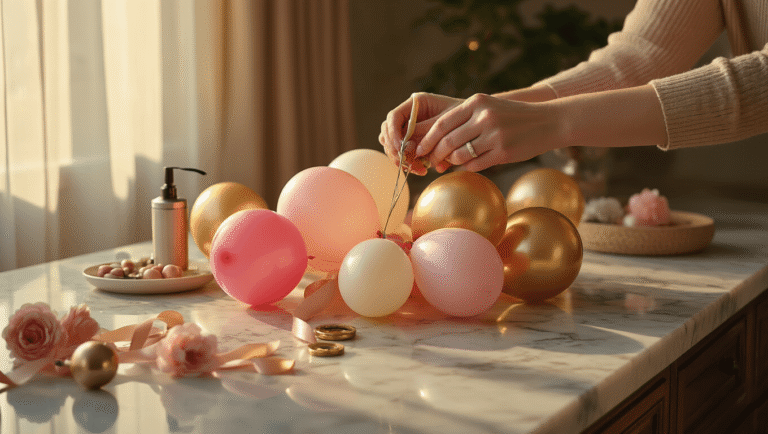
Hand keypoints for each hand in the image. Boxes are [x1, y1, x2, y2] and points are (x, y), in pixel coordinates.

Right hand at [379, 93, 461, 174]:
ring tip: (418, 168)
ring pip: (392, 146)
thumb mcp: (447, 122)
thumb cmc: (464, 118)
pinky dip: (409, 164)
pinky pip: (403, 155)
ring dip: (401, 159)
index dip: (393, 133)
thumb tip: (407, 145)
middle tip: (408, 162)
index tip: (401, 147)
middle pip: (387, 133)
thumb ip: (426, 131)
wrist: (475, 126)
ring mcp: (409, 131)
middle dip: (395, 149)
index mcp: (415, 104)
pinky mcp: (414, 145)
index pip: (393, 117)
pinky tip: (422, 169)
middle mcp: (408, 116)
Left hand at [414, 93, 559, 172]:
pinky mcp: (503, 152)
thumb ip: (464, 119)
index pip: (442, 124)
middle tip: (429, 161)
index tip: (420, 148)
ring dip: (450, 162)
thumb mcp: (489, 107)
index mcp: (476, 103)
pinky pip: (475, 164)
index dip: (427, 139)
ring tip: (448, 163)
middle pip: (448, 141)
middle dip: (435, 154)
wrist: (548, 122)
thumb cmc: (513, 116)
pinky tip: (468, 164)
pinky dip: (467, 167)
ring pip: (460, 155)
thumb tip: (435, 139)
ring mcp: (494, 136)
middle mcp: (484, 117)